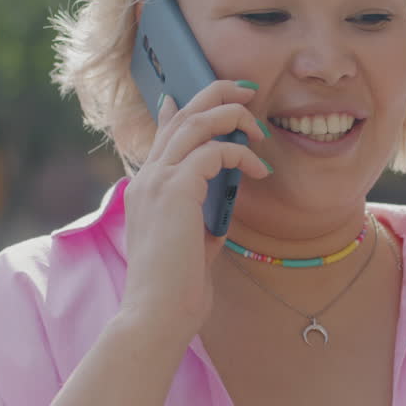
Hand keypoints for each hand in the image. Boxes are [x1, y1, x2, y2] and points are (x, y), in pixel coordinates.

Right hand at [117, 80, 270, 335]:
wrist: (157, 314)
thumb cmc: (175, 290)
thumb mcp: (193, 245)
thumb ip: (203, 221)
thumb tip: (223, 210)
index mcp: (147, 189)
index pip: (163, 133)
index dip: (183, 108)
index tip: (208, 97)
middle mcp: (147, 178)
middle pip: (181, 115)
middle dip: (216, 94)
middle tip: (247, 90)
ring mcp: (157, 181)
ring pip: (196, 122)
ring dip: (231, 115)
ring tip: (258, 128)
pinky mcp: (175, 191)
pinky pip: (214, 151)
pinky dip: (241, 154)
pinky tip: (259, 170)